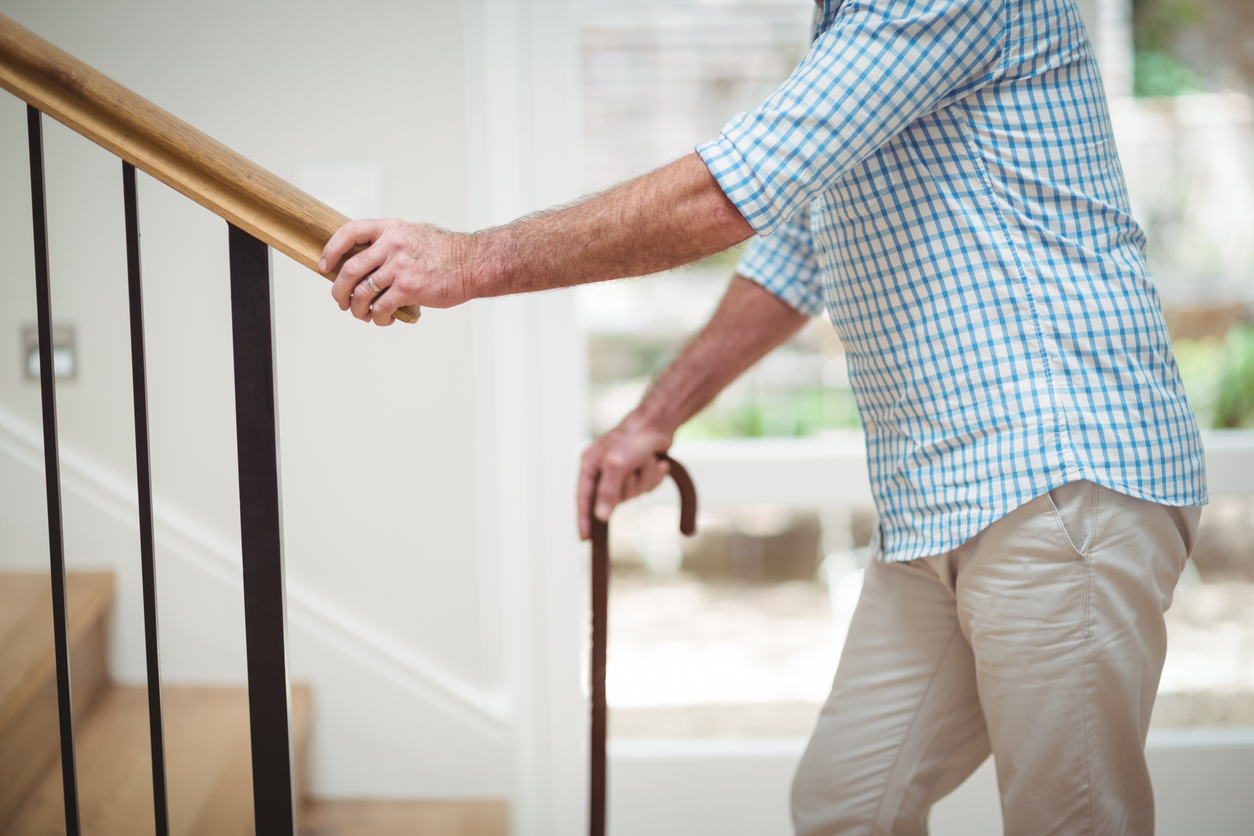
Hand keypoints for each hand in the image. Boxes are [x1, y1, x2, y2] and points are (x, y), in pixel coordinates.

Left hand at [320, 219, 475, 324]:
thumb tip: (365, 263)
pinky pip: (381, 308)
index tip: (325, 266)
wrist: (474, 264)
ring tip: (362, 315)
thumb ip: (390, 244)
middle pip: (350, 269)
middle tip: (341, 301)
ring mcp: (400, 266)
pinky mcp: (409, 288)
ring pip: (362, 293)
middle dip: (339, 291)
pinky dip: (378, 318)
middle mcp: (392, 245)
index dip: (331, 250)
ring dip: (357, 309)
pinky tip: (385, 320)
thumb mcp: (414, 236)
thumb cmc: (446, 254)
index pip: (349, 232)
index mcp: (390, 229)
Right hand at [577, 413, 675, 539]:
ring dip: (644, 479)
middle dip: (630, 487)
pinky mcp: (637, 472)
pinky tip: (657, 462)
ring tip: (647, 460)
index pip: (583, 498)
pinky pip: (645, 487)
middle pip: (613, 499)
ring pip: (633, 494)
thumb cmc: (633, 437)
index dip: (584, 519)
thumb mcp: (617, 465)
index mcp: (589, 465)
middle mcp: (603, 470)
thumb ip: (608, 491)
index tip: (585, 538)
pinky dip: (653, 477)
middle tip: (634, 470)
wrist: (659, 423)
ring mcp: (621, 472)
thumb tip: (600, 516)